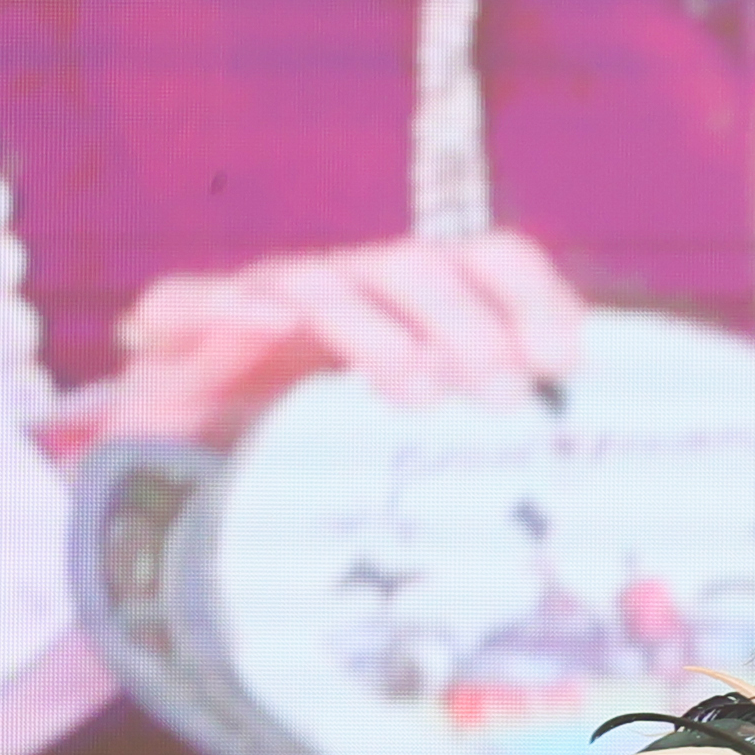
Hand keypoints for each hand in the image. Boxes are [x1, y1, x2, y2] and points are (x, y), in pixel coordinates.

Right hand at [79, 230, 585, 450]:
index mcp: (415, 309)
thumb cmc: (318, 472)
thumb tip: (577, 471)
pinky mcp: (178, 337)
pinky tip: (270, 325)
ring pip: (321, 285)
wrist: (181, 491)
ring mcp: (262, 306)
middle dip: (467, 324)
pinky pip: (189, 303)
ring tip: (417, 391)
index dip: (533, 298)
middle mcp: (347, 293)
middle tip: (502, 394)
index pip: (489, 263)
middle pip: (416, 267)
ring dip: (377, 330)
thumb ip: (487, 455)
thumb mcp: (419, 464)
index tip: (566, 363)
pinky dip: (229, 307)